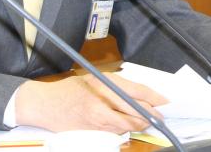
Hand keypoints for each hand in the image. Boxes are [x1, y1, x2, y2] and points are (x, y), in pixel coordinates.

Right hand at [15, 72, 167, 132]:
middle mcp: (103, 99)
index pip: (137, 91)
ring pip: (130, 124)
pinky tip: (131, 127)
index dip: (155, 98)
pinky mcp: (94, 130)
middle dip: (152, 114)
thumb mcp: (94, 78)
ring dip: (141, 124)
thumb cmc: (69, 89)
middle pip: (137, 109)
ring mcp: (99, 117)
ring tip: (148, 122)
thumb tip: (140, 94)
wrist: (45, 104)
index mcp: (104, 82)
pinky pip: (117, 132)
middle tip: (160, 116)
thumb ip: (116, 85)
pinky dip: (127, 130)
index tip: (166, 102)